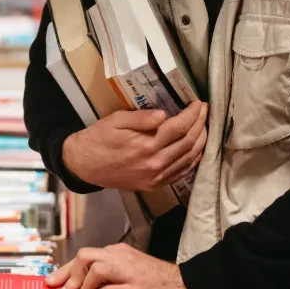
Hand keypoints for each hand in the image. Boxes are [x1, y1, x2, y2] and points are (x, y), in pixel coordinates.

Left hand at [45, 243, 201, 288]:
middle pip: (85, 257)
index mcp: (119, 252)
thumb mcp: (131, 271)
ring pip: (94, 271)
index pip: (85, 256)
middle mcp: (121, 258)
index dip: (66, 269)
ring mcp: (128, 272)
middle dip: (69, 275)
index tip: (54, 281)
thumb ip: (110, 276)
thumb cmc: (159, 283)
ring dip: (82, 288)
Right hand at [61, 101, 205, 191]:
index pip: (179, 127)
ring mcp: (156, 177)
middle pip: (188, 142)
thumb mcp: (115, 121)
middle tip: (205, 111)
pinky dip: (193, 159)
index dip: (193, 114)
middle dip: (200, 124)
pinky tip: (196, 148)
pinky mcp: (155, 185)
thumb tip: (165, 115)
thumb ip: (140, 118)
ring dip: (201, 141)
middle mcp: (155, 163)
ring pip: (189, 158)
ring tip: (204, 126)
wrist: (84, 166)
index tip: (199, 103)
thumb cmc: (98, 138)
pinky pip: (181, 172)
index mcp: (145, 145)